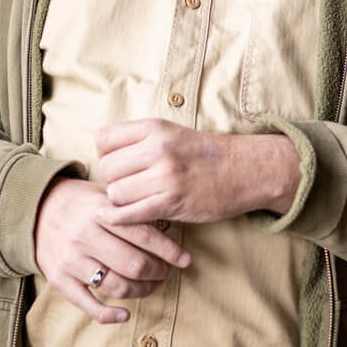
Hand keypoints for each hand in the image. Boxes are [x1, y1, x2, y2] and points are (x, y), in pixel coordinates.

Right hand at [33, 176, 189, 324]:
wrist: (36, 210)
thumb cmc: (81, 202)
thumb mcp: (105, 194)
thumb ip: (132, 207)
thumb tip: (170, 219)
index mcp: (100, 212)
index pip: (144, 236)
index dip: (170, 252)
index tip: (184, 260)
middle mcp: (85, 237)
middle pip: (134, 265)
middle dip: (159, 272)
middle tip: (167, 271)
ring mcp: (71, 261)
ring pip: (116, 287)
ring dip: (142, 291)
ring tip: (151, 285)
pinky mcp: (59, 280)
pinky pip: (88, 304)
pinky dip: (109, 315)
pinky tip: (126, 314)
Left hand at [93, 119, 301, 226]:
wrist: (244, 170)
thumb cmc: (204, 154)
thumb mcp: (171, 133)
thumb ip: (138, 140)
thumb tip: (102, 156)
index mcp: (155, 128)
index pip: (103, 140)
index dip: (106, 155)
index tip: (121, 164)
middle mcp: (157, 149)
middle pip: (106, 169)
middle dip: (112, 181)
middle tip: (130, 186)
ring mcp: (165, 176)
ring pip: (115, 194)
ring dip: (121, 202)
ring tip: (138, 200)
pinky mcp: (171, 203)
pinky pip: (129, 214)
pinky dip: (124, 219)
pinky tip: (131, 217)